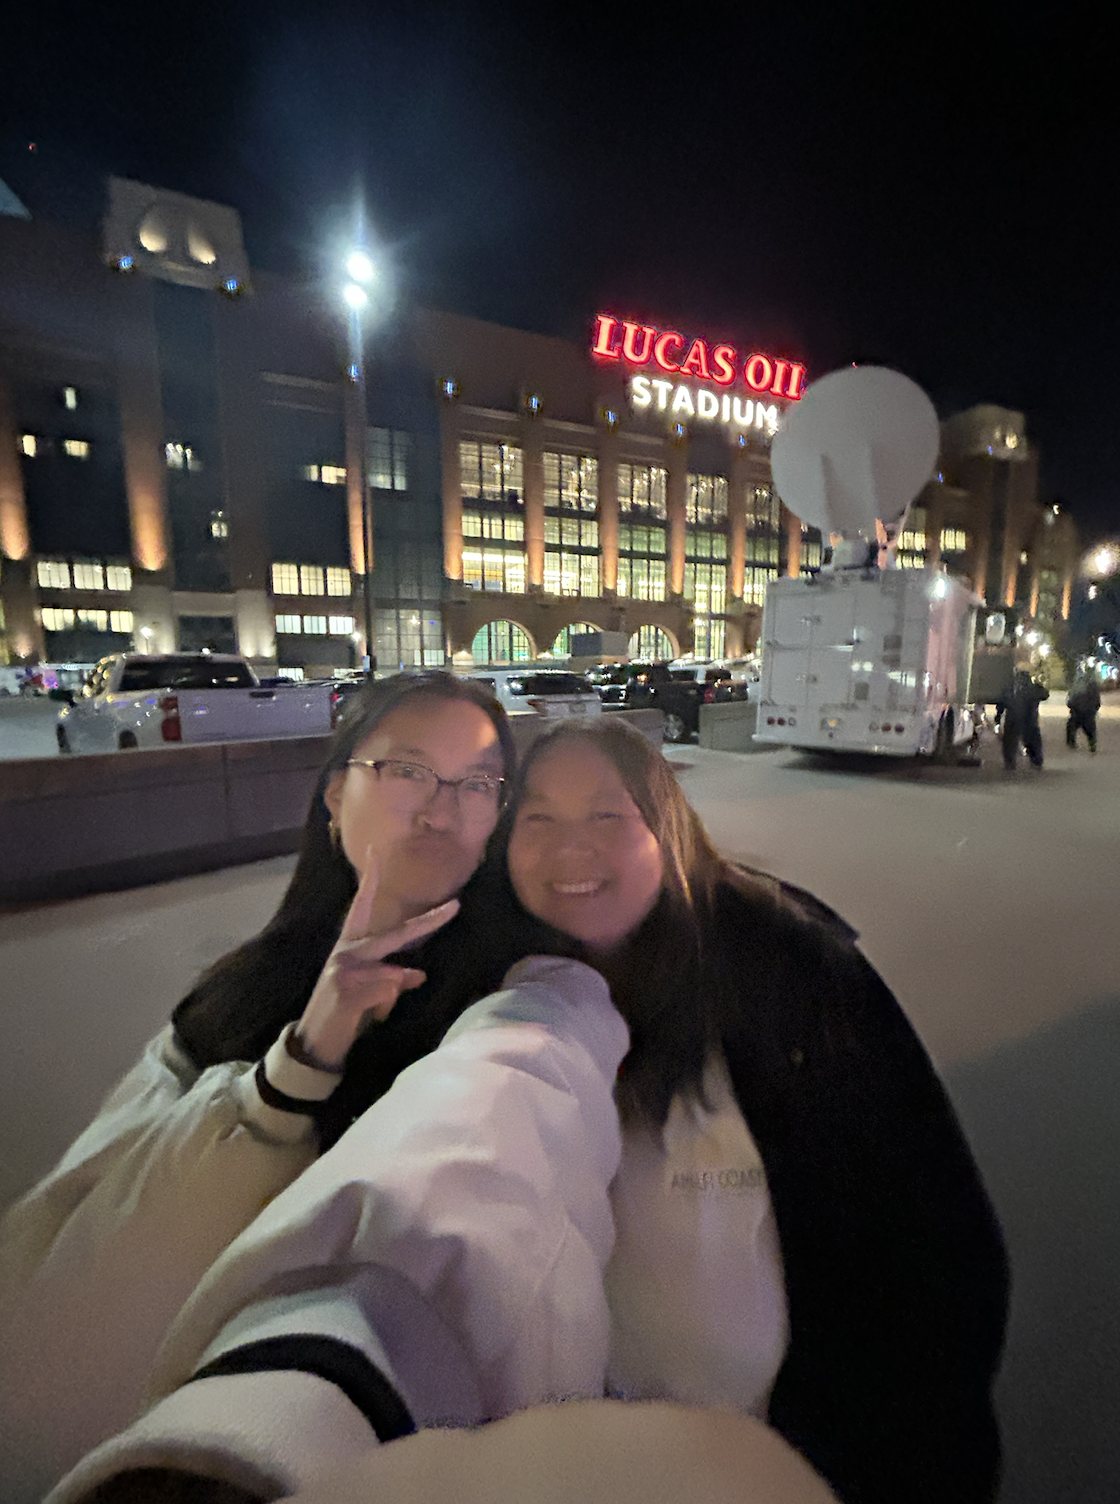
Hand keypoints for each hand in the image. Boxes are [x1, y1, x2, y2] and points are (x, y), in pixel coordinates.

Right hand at [293, 853, 459, 1071]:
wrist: (315, 1044)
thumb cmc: (344, 1015)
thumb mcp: (370, 992)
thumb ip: (390, 977)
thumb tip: (418, 973)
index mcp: (350, 946)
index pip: (362, 907)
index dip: (371, 880)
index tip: (376, 851)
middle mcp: (346, 951)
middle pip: (395, 933)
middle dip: (429, 922)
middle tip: (457, 906)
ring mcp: (344, 968)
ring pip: (393, 974)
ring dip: (390, 997)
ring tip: (371, 1012)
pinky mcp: (346, 989)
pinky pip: (386, 990)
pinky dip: (385, 1004)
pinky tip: (369, 1014)